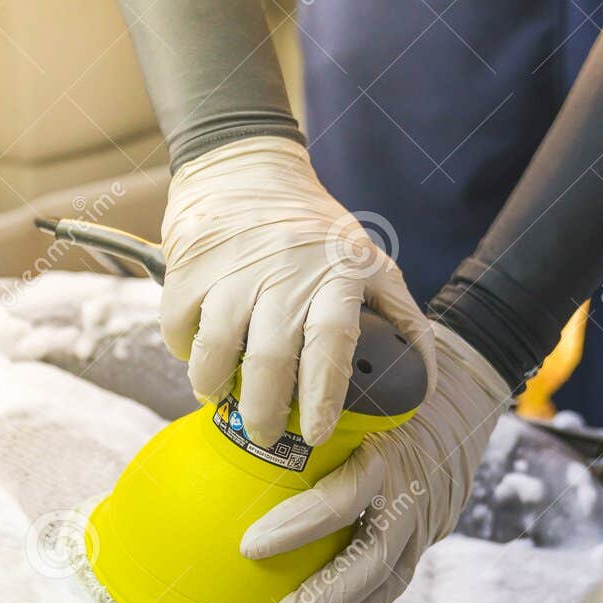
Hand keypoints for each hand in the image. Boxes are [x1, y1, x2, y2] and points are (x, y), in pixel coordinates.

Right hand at [159, 136, 434, 446]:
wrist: (245, 166)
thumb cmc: (314, 229)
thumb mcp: (369, 260)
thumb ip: (400, 318)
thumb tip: (422, 386)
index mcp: (336, 274)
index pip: (332, 346)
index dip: (323, 398)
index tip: (315, 433)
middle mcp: (285, 271)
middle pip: (269, 361)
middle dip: (263, 414)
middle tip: (263, 435)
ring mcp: (233, 268)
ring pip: (215, 350)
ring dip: (214, 387)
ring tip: (220, 398)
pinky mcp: (190, 264)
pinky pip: (180, 327)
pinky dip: (185, 351)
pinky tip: (199, 354)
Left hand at [240, 322, 510, 602]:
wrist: (462, 397)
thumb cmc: (385, 387)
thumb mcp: (352, 387)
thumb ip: (302, 407)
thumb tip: (219, 413)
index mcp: (385, 451)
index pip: (344, 496)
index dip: (301, 524)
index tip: (250, 546)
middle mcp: (409, 493)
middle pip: (371, 559)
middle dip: (324, 599)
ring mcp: (424, 523)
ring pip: (386, 583)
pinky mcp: (427, 540)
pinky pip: (393, 584)